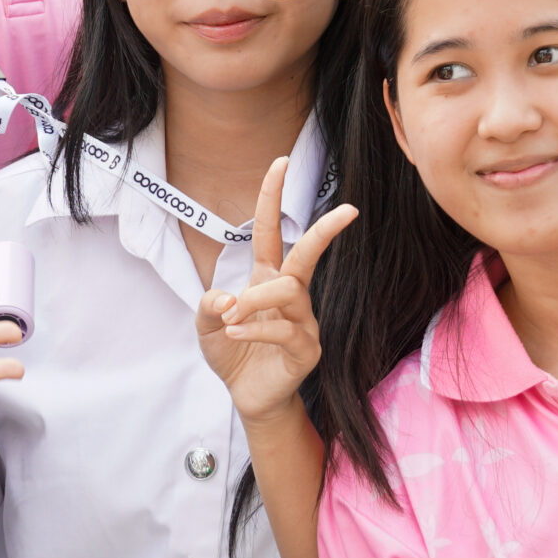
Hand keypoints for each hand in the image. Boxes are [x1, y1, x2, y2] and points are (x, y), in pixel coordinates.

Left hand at [196, 157, 354, 428]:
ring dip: (254, 300)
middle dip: (325, 231)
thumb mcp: (208, 325)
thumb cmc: (234, 353)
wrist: (248, 396)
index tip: (280, 161)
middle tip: (350, 210)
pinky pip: (285, 329)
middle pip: (308, 254)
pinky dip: (255, 327)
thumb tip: (225, 297)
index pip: (272, 230)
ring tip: (230, 318)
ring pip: (288, 291)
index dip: (273, 196)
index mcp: (267, 277)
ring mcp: (304, 321)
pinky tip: (236, 333)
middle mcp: (291, 294)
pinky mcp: (307, 348)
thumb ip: (210, 305)